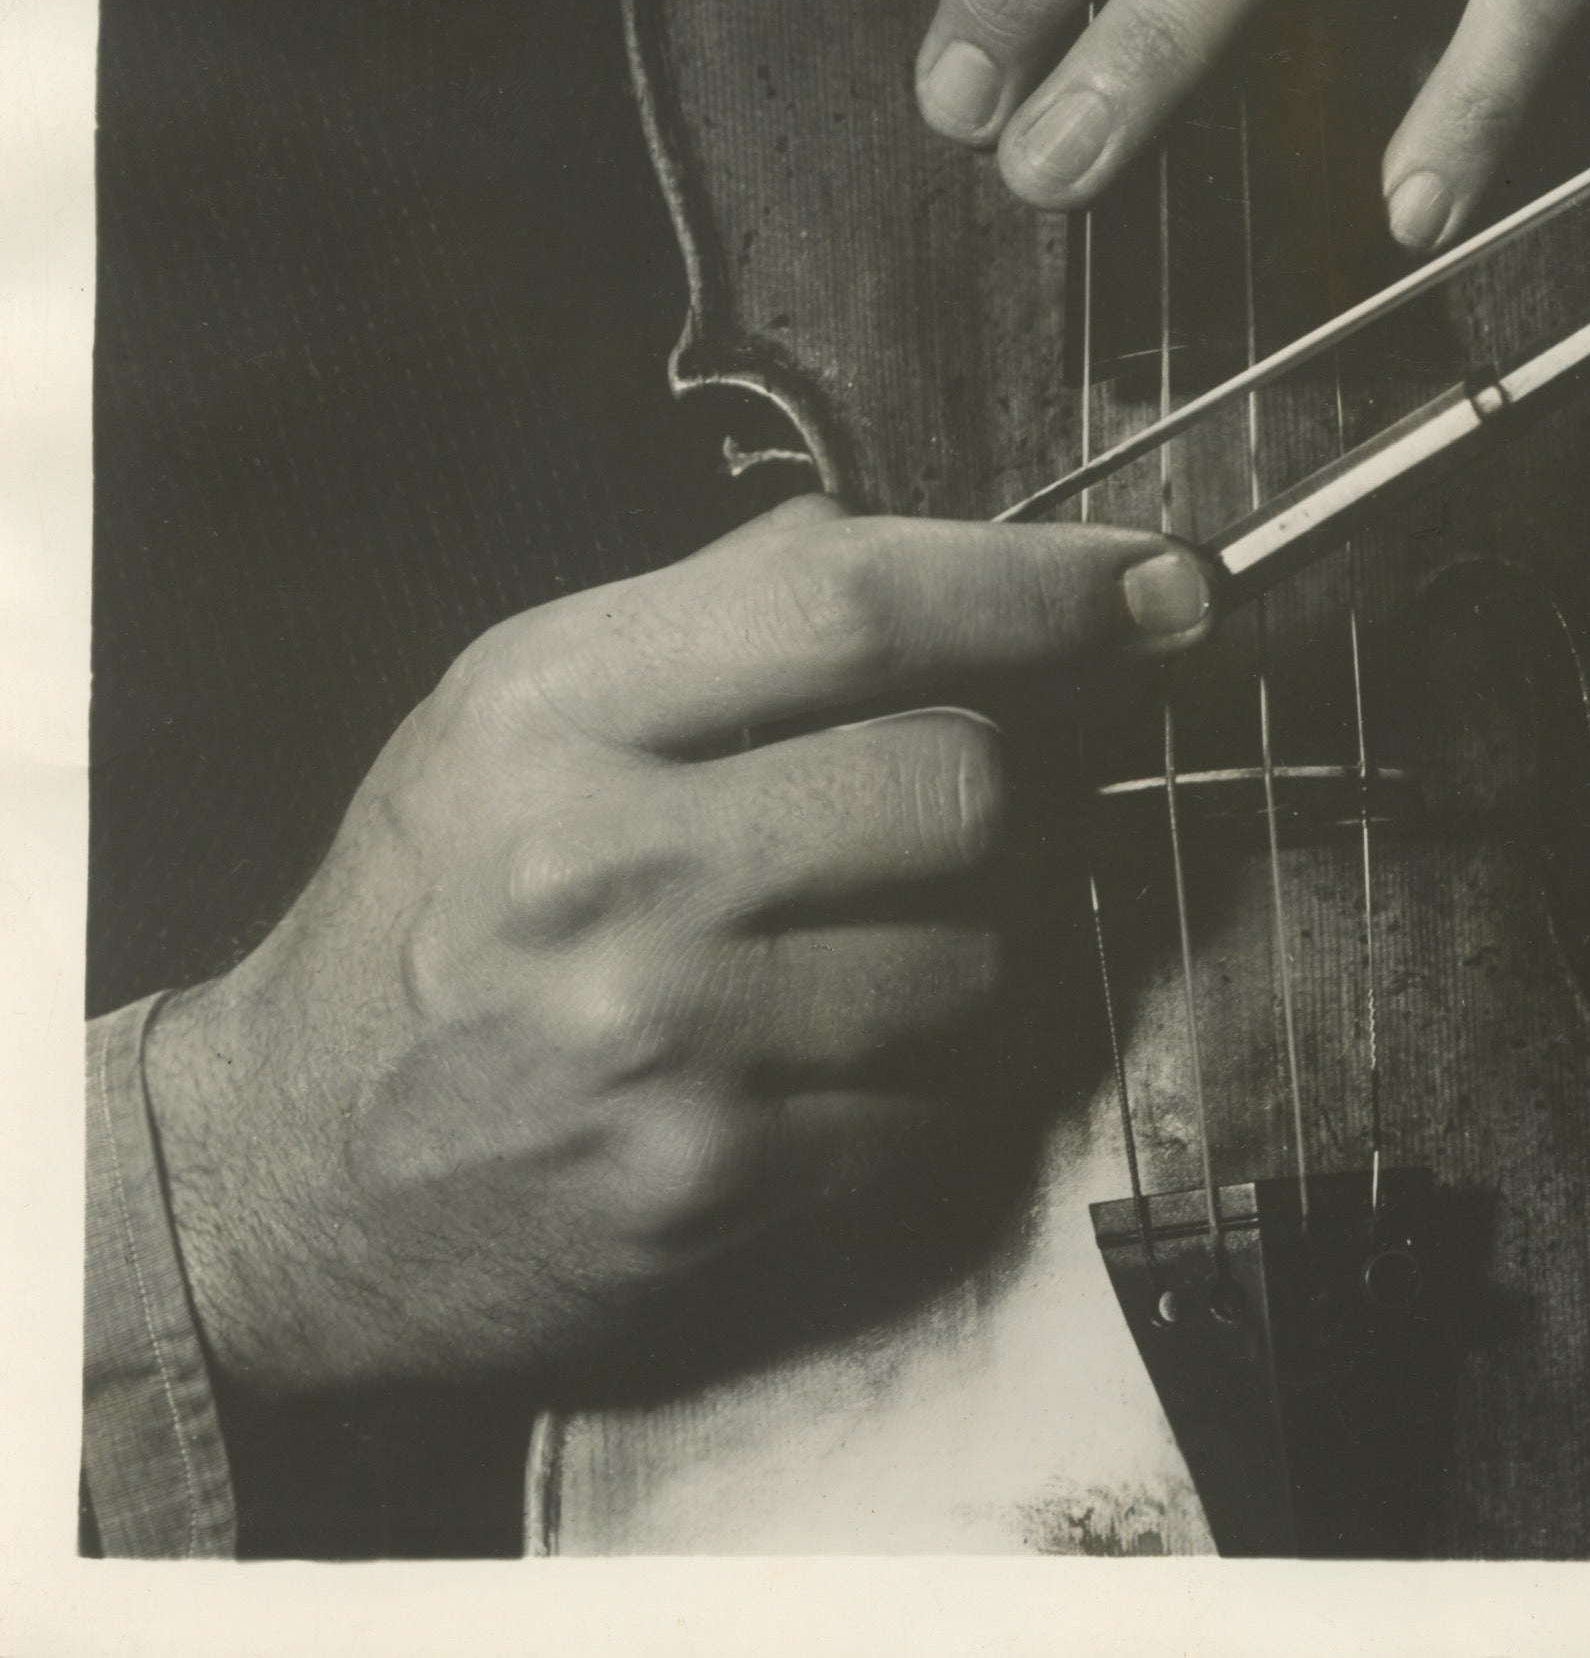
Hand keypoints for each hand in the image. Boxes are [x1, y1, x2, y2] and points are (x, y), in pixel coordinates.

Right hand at [141, 498, 1211, 1393]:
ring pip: (983, 951)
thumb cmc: (426, 915)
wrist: (285, 1176)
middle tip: (964, 806)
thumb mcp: (512, 709)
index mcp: (558, 707)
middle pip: (962, 782)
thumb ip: (710, 611)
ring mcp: (665, 1039)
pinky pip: (943, 1102)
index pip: (859, 607)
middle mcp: (608, 866)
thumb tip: (916, 542)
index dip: (1046, 590)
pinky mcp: (712, 1187)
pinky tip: (834, 1054)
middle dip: (1008, 787)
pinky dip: (930, 1074)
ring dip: (974, 939)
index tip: (1165, 588)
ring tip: (862, 941)